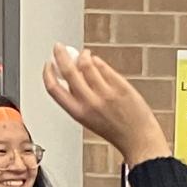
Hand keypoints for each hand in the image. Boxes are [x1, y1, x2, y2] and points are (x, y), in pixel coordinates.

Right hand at [43, 45, 169, 165]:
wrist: (138, 139)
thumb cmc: (115, 130)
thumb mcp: (88, 119)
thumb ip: (77, 99)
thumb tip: (69, 76)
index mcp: (78, 113)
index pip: (54, 89)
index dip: (47, 73)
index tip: (49, 64)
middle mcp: (90, 102)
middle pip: (68, 70)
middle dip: (60, 54)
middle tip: (59, 47)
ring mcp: (105, 92)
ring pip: (86, 63)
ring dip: (83, 55)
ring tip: (84, 54)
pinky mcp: (119, 85)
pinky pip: (103, 66)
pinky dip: (98, 61)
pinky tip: (98, 62)